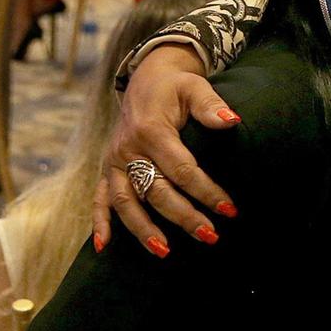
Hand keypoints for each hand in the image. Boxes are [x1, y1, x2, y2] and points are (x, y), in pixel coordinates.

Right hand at [93, 43, 240, 256]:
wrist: (146, 79)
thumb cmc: (175, 86)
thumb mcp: (195, 87)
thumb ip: (210, 105)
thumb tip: (232, 120)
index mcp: (152, 130)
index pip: (182, 170)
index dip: (206, 191)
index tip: (229, 210)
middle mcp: (129, 149)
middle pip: (156, 191)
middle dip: (183, 217)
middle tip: (210, 236)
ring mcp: (114, 161)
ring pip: (125, 202)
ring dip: (143, 229)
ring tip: (164, 252)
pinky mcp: (106, 168)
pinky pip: (98, 198)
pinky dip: (99, 222)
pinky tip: (102, 247)